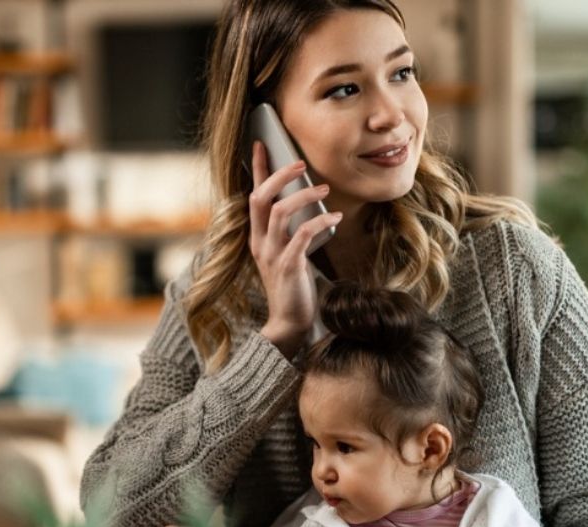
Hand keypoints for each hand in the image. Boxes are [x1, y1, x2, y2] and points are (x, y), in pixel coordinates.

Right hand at [248, 141, 342, 359]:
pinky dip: (319, 222)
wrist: (289, 322)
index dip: (256, 169)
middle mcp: (260, 242)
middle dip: (279, 176)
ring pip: (279, 212)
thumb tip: (307, 205)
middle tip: (300, 163)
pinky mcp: (288, 266)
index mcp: (258, 237)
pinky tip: (334, 217)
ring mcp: (271, 254)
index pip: (253, 196)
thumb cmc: (293, 287)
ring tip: (324, 189)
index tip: (261, 144)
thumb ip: (290, 231)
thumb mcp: (287, 254)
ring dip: (303, 196)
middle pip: (260, 198)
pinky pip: (300, 236)